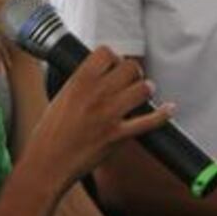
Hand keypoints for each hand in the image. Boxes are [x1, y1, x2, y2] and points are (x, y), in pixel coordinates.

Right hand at [22, 46, 173, 195]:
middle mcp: (96, 94)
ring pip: (143, 89)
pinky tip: (169, 109)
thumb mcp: (61, 97)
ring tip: (140, 94)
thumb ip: (81, 82)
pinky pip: (150, 121)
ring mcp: (109, 115)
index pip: (106, 52)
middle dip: (133, 72)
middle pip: (130, 67)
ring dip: (145, 89)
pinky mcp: (118, 136)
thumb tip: (99, 72)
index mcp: (79, 81)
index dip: (113, 58)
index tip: (113, 65)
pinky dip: (163, 114)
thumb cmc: (50, 133)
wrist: (47, 163)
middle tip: (129, 81)